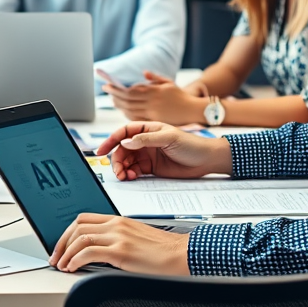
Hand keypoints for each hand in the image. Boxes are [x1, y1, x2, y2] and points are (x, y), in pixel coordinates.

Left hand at [50, 214, 189, 273]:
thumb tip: (98, 254)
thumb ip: (117, 241)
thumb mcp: (136, 240)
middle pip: (77, 226)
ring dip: (66, 253)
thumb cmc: (164, 251)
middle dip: (62, 242)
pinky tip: (73, 268)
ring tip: (62, 266)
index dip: (68, 232)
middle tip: (56, 257)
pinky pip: (89, 252)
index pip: (84, 219)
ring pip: (80, 238)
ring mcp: (118, 236)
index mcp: (118, 220)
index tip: (62, 246)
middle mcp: (116, 225)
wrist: (183, 255)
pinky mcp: (121, 251)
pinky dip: (76, 260)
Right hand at [95, 122, 232, 180]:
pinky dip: (130, 175)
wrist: (206, 160)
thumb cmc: (191, 144)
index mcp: (147, 129)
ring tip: (125, 176)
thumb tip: (126, 142)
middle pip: (122, 149)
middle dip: (116, 159)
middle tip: (118, 171)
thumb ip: (146, 139)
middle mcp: (144, 141)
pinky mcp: (151, 168)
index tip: (101, 151)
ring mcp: (147, 155)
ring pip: (126, 161)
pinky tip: (132, 178)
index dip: (111, 140)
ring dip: (122, 168)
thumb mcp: (169, 138)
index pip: (123, 132)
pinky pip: (134, 171)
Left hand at [103, 71, 204, 123]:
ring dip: (119, 105)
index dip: (116, 89)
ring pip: (130, 111)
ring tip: (113, 99)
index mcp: (154, 92)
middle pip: (127, 101)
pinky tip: (124, 110)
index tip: (107, 85)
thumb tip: (143, 73)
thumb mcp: (169, 83)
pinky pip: (137, 119)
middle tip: (107, 90)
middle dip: (115, 96)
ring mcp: (153, 114)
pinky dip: (128, 114)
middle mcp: (152, 103)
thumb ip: (155, 78)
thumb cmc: (180, 95)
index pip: (130, 91)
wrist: (193, 110)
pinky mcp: (154, 122)